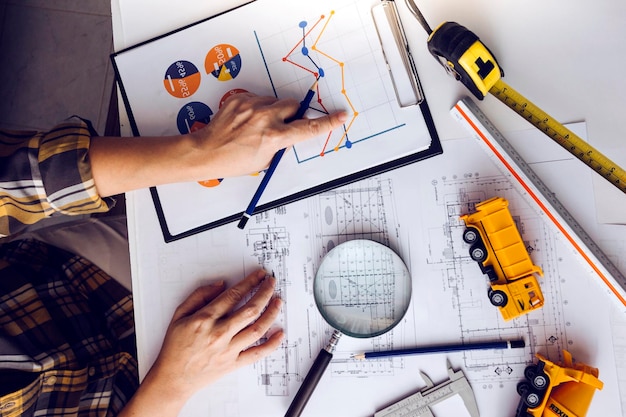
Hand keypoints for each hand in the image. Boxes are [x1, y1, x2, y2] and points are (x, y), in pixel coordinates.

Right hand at [120, 270, 281, 416]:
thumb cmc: (174, 347)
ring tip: (278, 302)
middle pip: (250, 309)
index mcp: (205, 319)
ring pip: (257, 328)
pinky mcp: (233, 364)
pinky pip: (257, 353)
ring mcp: (228, 350)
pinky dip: (271, 344)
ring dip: (271, 313)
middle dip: (265, 292)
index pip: (234, 295)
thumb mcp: (179, 315)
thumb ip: (199, 296)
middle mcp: (219, 333)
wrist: (172, 378)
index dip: (250, 282)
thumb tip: (221, 285)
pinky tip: (279, 333)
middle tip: (271, 283)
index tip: (259, 276)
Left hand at [189, 92, 347, 177]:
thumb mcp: (266, 159)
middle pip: (294, 105)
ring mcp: (252, 106)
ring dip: (274, 111)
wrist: (206, 152)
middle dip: (292, 114)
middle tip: (282, 126)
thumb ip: (282, 143)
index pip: (309, 128)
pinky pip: (259, 99)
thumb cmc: (234, 161)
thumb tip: (291, 131)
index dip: (328, 123)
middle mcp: (265, 118)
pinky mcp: (240, 99)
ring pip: (276, 101)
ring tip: (258, 126)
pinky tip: (248, 121)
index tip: (340, 116)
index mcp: (274, 137)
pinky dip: (258, 108)